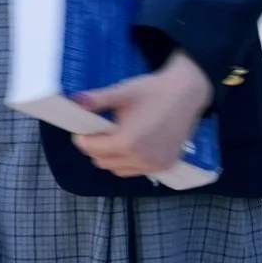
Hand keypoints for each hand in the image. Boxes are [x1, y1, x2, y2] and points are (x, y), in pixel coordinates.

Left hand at [75, 51, 215, 178]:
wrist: (186, 94)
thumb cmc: (153, 91)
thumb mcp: (122, 93)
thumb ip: (97, 100)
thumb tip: (75, 101)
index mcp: (127, 142)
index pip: (91, 149)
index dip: (83, 138)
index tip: (83, 129)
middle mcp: (141, 158)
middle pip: (102, 161)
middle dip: (96, 147)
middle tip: (100, 131)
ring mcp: (155, 165)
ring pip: (118, 170)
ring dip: (112, 157)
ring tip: (117, 137)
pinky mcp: (166, 166)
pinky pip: (137, 171)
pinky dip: (129, 162)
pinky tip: (133, 144)